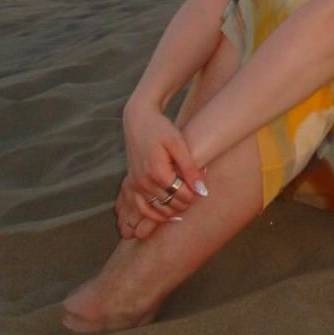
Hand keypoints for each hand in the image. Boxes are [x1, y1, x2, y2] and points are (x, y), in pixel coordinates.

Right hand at [119, 102, 207, 235]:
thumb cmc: (161, 129)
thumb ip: (190, 167)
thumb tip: (201, 190)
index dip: (194, 194)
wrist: (139, 120)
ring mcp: (136, 186)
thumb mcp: (179, 144)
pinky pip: (142, 209)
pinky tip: (168, 210)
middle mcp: (144, 183)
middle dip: (185, 201)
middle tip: (194, 191)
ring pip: (158, 210)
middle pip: (171, 205)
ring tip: (184, 198)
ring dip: (173, 209)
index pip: (182, 196)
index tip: (201, 185)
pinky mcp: (132, 185)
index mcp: (158, 172)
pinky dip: (155, 214)